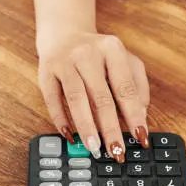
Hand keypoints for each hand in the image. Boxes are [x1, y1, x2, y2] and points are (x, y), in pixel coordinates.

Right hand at [37, 31, 149, 161]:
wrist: (63, 33)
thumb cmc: (97, 54)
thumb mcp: (123, 60)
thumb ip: (136, 84)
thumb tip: (140, 115)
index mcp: (112, 49)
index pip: (126, 88)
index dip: (134, 115)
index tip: (140, 137)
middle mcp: (88, 53)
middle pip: (101, 97)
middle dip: (110, 128)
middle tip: (116, 152)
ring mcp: (65, 61)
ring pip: (76, 99)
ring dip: (86, 127)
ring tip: (94, 148)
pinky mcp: (46, 71)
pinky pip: (53, 100)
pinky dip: (61, 120)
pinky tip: (70, 136)